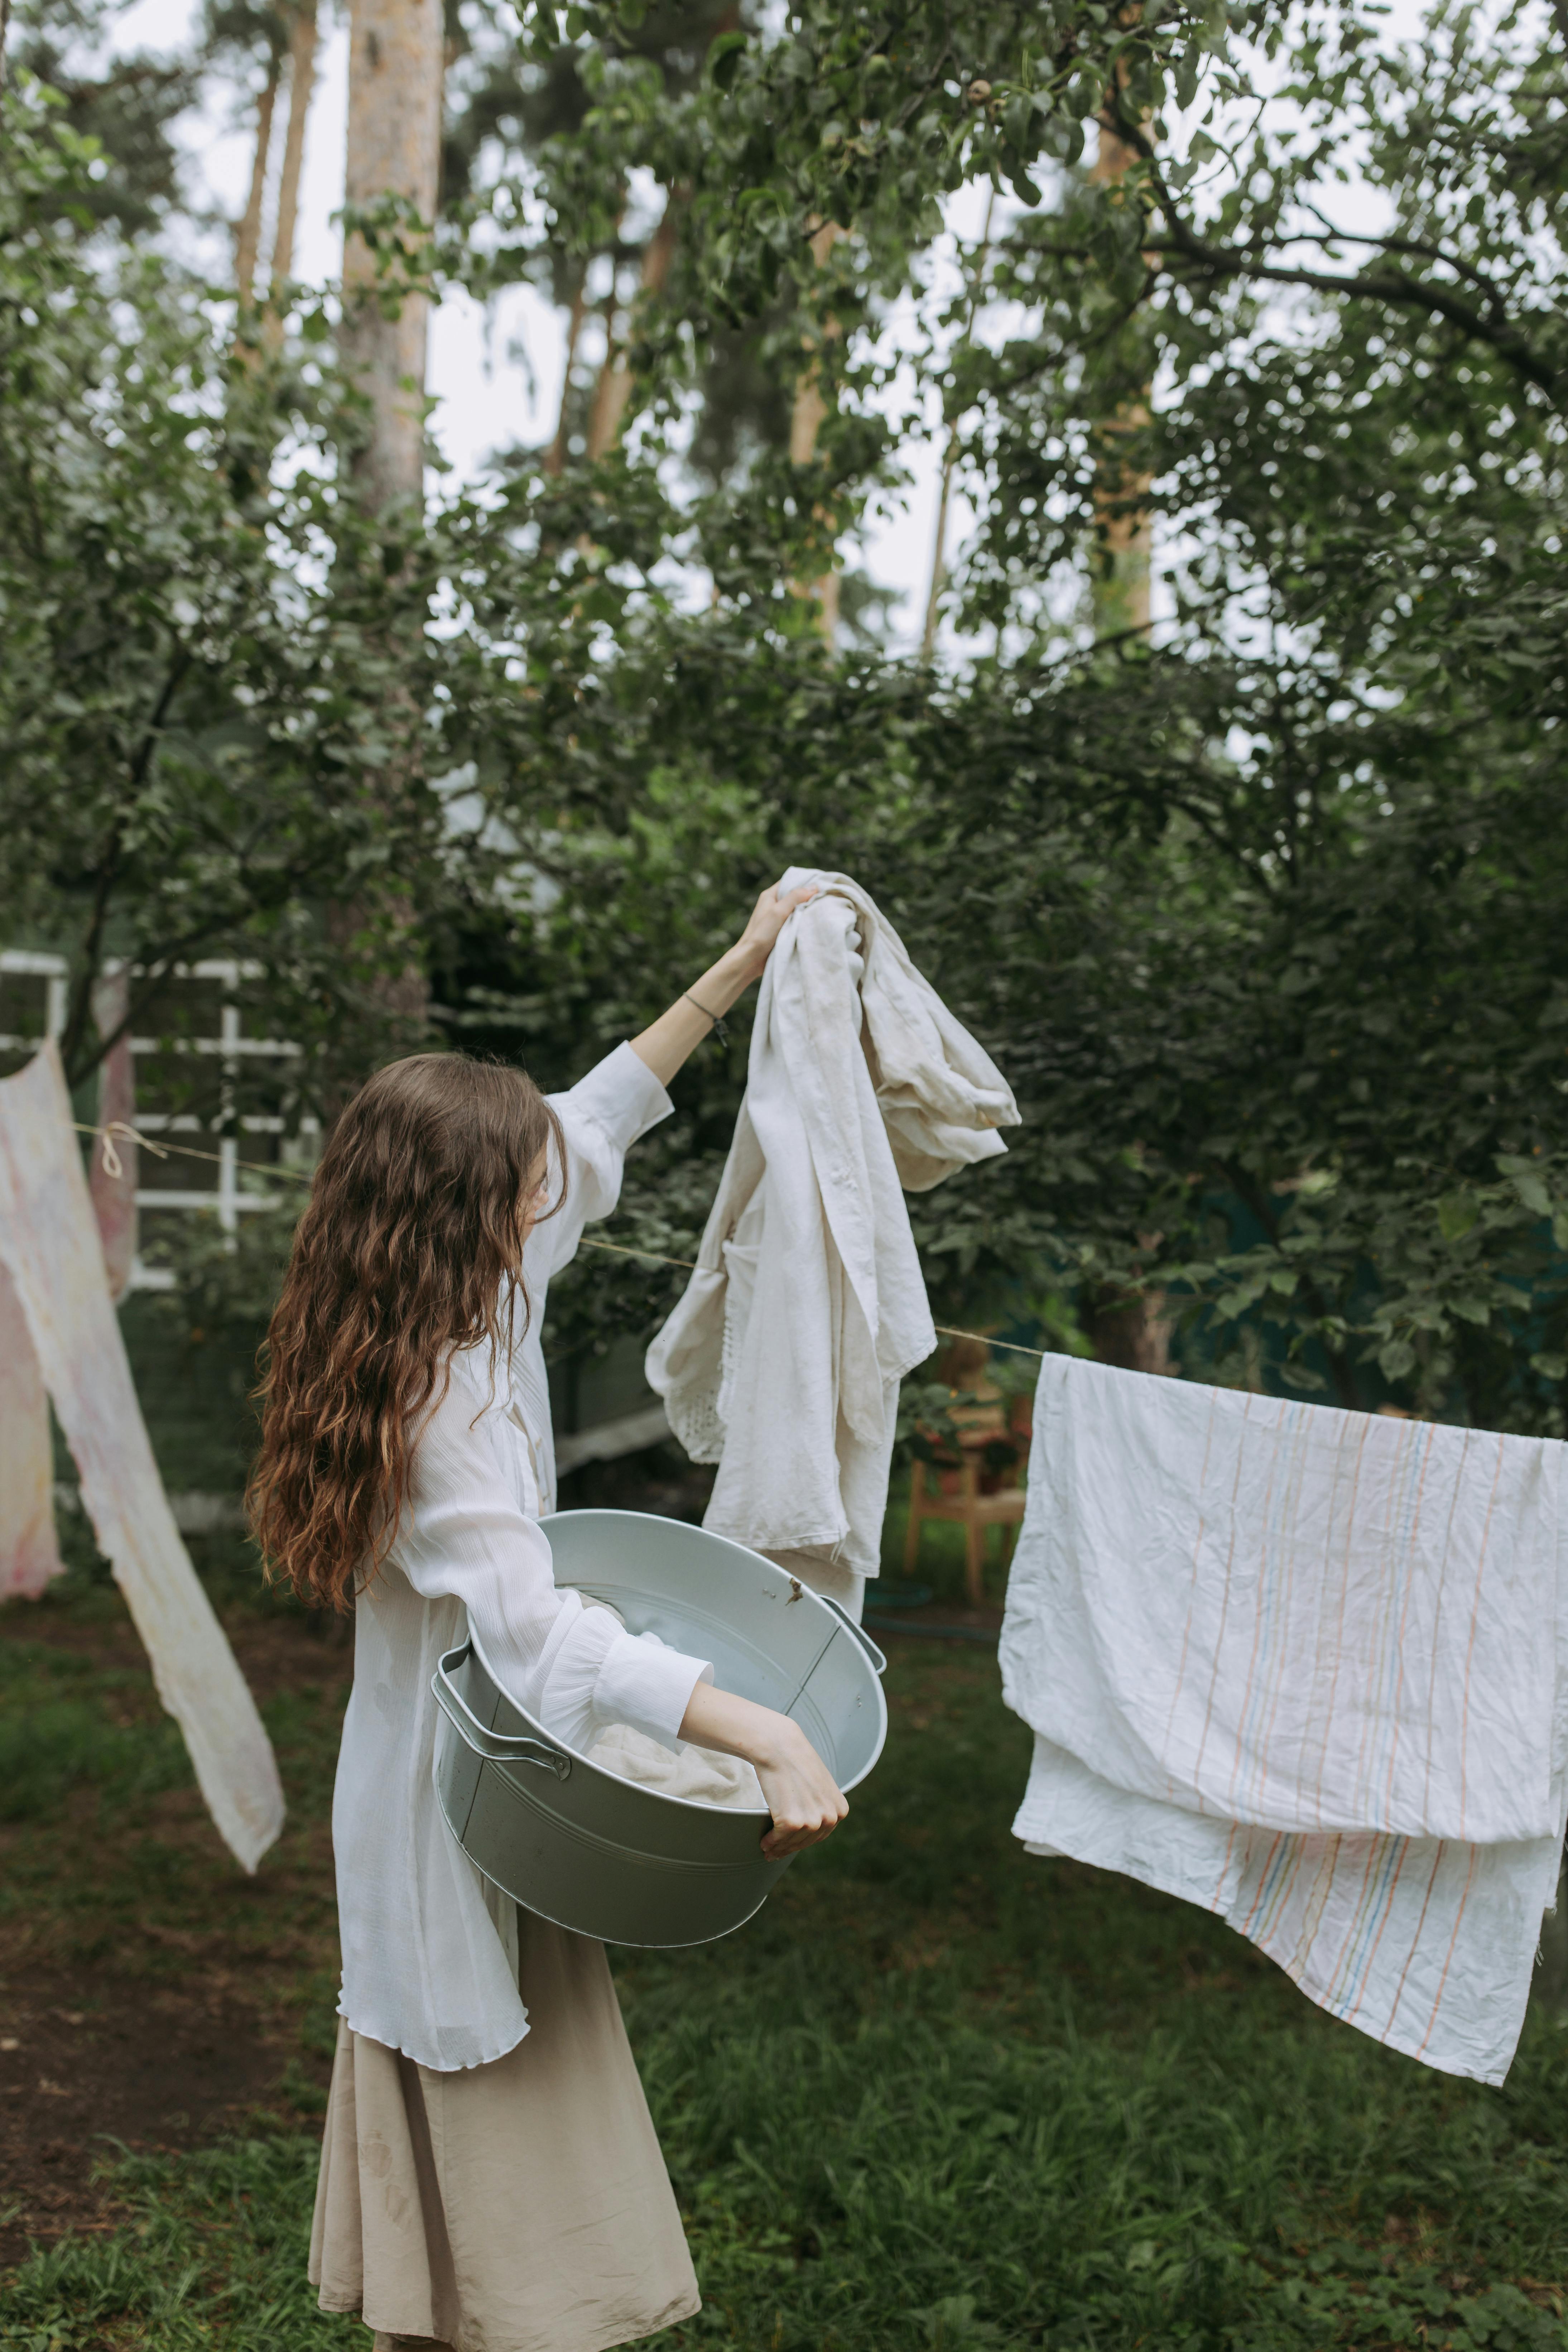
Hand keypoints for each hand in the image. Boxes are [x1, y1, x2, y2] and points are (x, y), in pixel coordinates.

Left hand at [725, 881, 818, 984]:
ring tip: (824, 909)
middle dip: (809, 897)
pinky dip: (804, 921)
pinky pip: (796, 922)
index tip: (822, 884)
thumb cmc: (761, 934)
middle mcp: (773, 904)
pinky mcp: (781, 930)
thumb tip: (814, 887)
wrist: (751, 959)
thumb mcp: (779, 912)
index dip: (806, 882)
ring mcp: (777, 918)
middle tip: (826, 898)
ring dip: (808, 910)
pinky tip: (814, 922)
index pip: (791, 881)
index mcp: (770, 895)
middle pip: (795, 895)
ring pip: (797, 909)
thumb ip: (795, 897)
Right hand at [752, 1717, 848, 1858]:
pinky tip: (764, 1842)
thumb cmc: (796, 1762)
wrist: (779, 1747)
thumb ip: (820, 1805)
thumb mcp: (820, 1785)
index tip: (791, 1845)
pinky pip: (778, 1839)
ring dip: (778, 1848)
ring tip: (768, 1849)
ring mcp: (812, 1821)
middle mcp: (830, 1818)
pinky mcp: (792, 1822)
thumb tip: (811, 1825)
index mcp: (840, 1810)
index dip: (803, 1841)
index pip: (820, 1835)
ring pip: (792, 1842)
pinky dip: (769, 1842)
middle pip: (806, 1842)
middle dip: (789, 1848)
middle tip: (775, 1853)